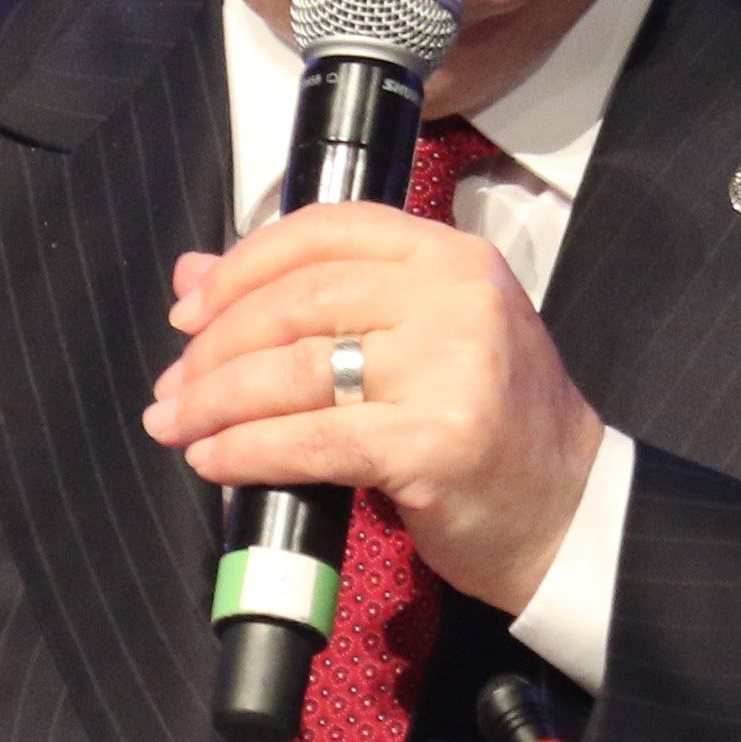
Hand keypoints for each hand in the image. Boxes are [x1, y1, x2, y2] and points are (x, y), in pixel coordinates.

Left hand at [143, 201, 601, 615]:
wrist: (567, 510)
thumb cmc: (489, 424)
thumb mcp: (417, 338)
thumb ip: (317, 297)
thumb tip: (193, 274)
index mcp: (452, 257)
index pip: (324, 230)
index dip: (242, 265)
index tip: (189, 310)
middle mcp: (456, 299)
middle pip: (299, 301)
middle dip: (216, 345)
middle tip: (173, 385)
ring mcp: (451, 369)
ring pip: (296, 370)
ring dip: (216, 401)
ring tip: (176, 423)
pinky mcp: (435, 443)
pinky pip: (313, 441)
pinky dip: (249, 452)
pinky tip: (215, 461)